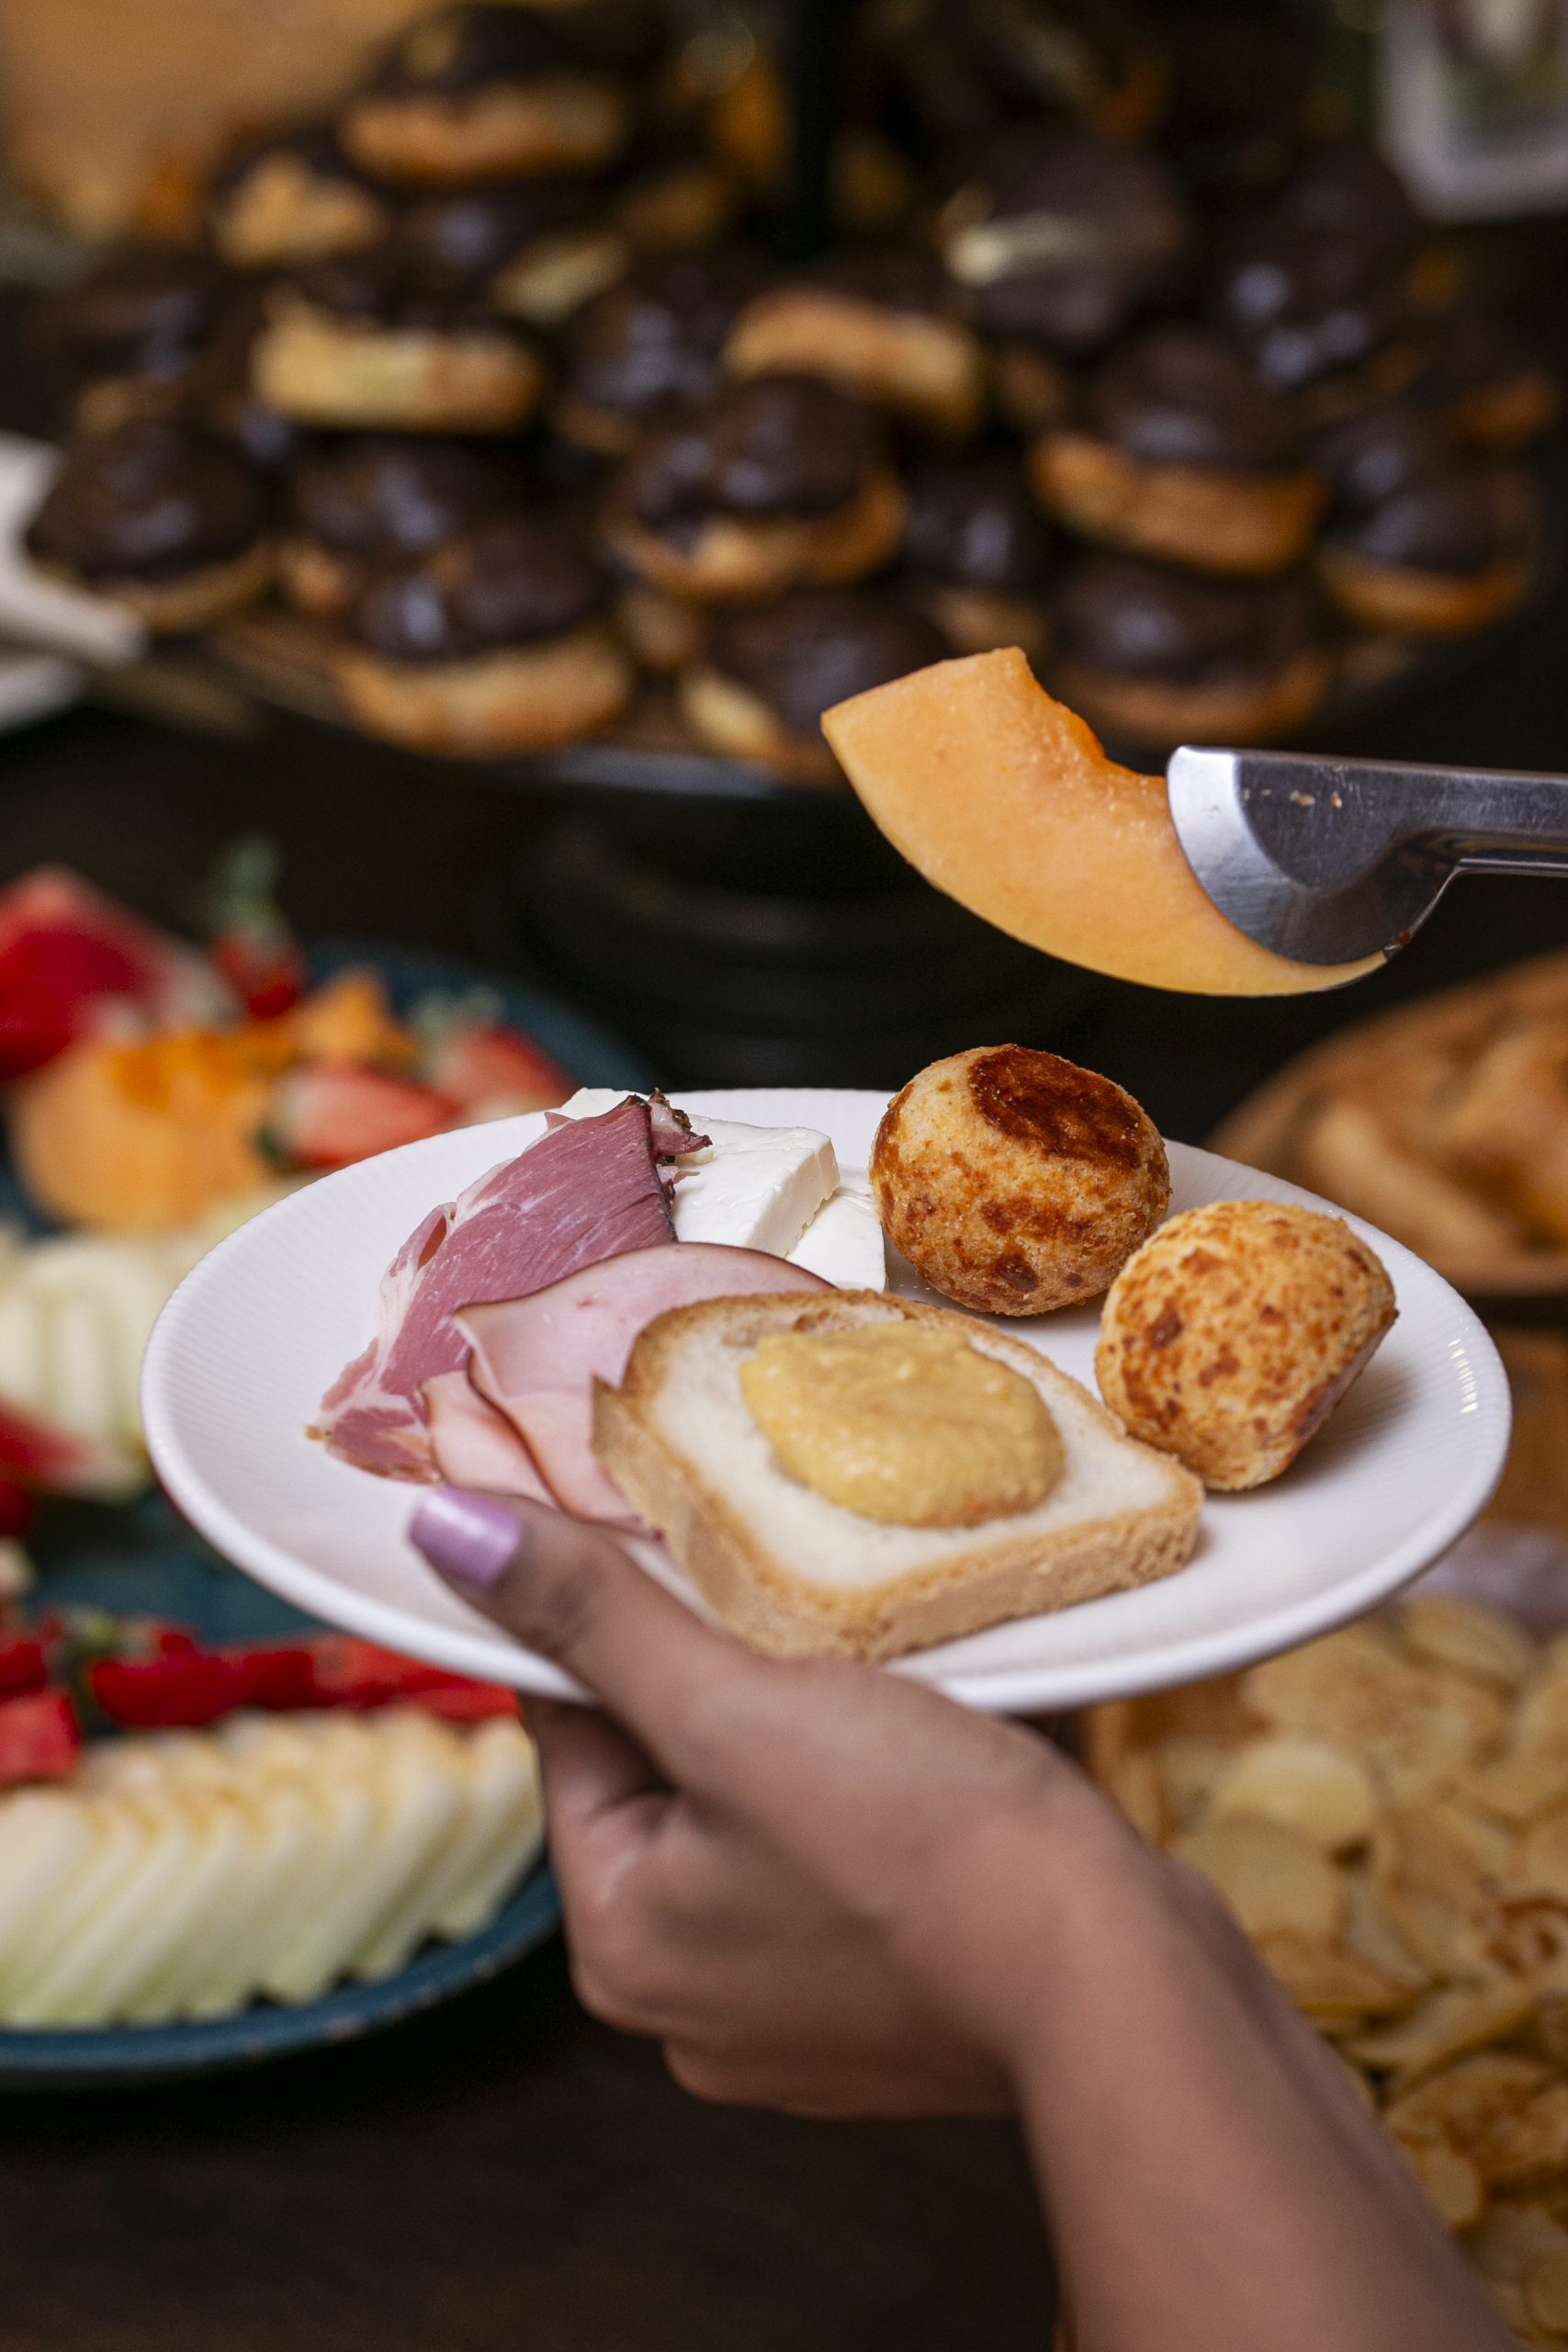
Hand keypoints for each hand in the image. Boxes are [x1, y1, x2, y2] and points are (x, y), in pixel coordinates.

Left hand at [411, 1489, 1139, 2116]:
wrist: (1122, 1982)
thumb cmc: (923, 1847)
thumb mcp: (737, 1706)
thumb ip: (594, 1617)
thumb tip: (446, 1534)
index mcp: (621, 1940)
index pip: (577, 1732)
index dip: (631, 1626)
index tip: (690, 1553)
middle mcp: (685, 2002)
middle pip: (673, 1773)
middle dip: (732, 1685)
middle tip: (806, 1620)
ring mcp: (794, 2018)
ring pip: (766, 1812)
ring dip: (810, 1733)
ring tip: (880, 1684)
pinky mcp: (891, 2009)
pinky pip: (845, 1864)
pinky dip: (875, 1800)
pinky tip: (932, 1759)